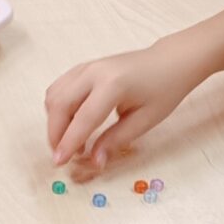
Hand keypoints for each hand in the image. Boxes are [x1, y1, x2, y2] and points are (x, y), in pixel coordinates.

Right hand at [44, 45, 197, 175]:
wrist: (169, 62)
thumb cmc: (163, 90)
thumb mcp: (145, 120)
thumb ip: (116, 140)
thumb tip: (95, 161)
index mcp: (113, 84)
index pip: (83, 118)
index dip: (69, 142)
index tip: (59, 162)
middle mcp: (94, 72)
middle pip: (59, 104)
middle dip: (55, 133)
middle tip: (63, 155)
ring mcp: (86, 67)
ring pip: (54, 95)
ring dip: (55, 121)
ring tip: (71, 141)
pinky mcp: (83, 68)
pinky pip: (59, 88)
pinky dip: (58, 108)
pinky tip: (72, 123)